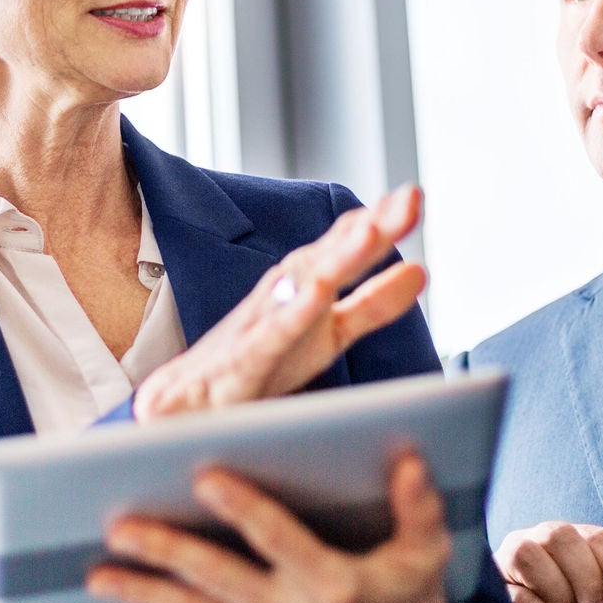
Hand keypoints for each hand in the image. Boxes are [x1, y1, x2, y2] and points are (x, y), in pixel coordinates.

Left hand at [89, 451, 470, 602]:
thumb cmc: (410, 595)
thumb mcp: (427, 552)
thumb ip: (417, 507)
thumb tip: (410, 459)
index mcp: (333, 583)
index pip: (279, 539)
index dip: (242, 509)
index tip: (202, 477)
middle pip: (218, 578)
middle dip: (166, 551)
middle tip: (120, 527)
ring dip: (143, 593)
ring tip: (96, 573)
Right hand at [132, 185, 426, 420]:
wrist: (182, 406)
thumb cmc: (257, 365)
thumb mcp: (328, 335)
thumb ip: (372, 305)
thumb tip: (421, 269)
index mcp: (308, 290)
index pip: (345, 250)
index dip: (380, 224)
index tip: (411, 196)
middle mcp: (282, 298)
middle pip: (329, 258)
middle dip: (368, 228)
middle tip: (408, 198)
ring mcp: (258, 327)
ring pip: (299, 286)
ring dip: (333, 257)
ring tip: (369, 232)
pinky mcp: (238, 363)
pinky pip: (266, 337)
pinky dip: (289, 314)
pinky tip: (313, 295)